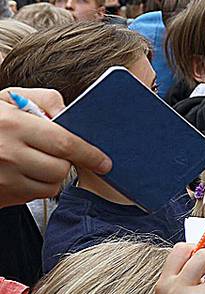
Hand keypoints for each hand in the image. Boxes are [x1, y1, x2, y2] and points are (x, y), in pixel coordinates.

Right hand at [0, 88, 110, 207]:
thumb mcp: (11, 97)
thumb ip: (45, 99)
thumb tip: (68, 114)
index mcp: (14, 126)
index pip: (66, 144)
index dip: (90, 154)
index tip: (105, 162)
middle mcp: (8, 155)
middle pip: (61, 169)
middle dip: (66, 162)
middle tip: (55, 152)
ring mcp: (2, 179)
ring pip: (49, 187)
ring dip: (51, 176)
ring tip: (35, 160)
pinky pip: (32, 196)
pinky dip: (34, 186)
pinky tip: (21, 172)